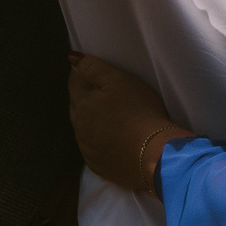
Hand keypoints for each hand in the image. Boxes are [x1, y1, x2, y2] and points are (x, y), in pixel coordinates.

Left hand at [67, 53, 187, 190]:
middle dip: (87, 99)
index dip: (82, 74)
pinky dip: (102, 144)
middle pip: (78, 107)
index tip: (91, 70)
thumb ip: (93, 68)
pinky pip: (96, 151)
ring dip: (93, 123)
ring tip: (112, 119)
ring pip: (85, 130)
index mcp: (82, 104)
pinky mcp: (100, 167)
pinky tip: (114, 142)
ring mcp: (88, 150)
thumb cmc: (139, 111)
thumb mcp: (118, 80)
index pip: (75, 83)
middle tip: (105, 94)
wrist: (154, 154)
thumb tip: (72, 59)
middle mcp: (79, 128)